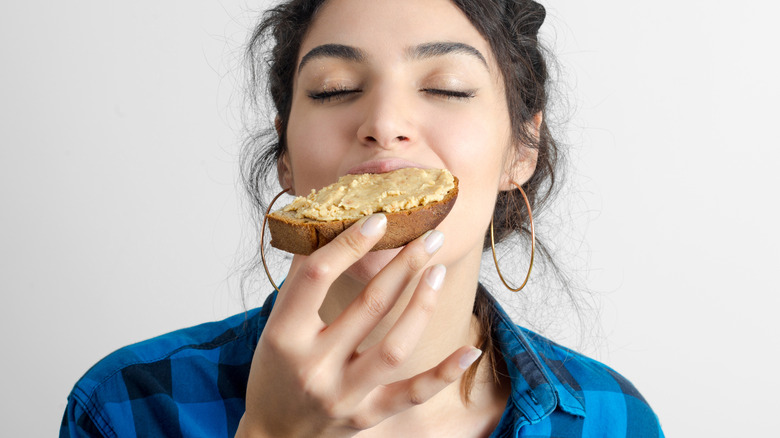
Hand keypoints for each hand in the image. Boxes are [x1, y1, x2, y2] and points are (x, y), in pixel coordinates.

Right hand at [235, 214, 480, 437]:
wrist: (272, 434)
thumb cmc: (274, 371)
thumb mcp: (275, 327)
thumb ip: (301, 283)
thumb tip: (325, 224)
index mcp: (284, 336)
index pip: (317, 276)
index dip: (350, 243)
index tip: (379, 219)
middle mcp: (313, 366)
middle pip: (368, 306)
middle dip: (403, 265)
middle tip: (429, 235)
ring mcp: (343, 394)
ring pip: (394, 347)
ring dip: (421, 305)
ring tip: (439, 271)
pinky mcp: (366, 416)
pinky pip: (412, 394)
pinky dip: (443, 373)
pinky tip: (471, 349)